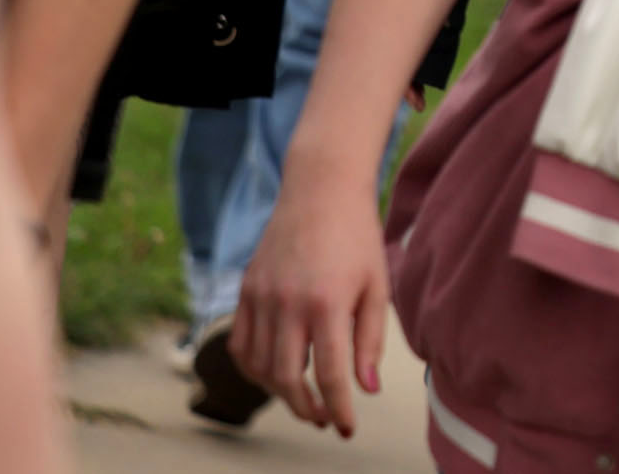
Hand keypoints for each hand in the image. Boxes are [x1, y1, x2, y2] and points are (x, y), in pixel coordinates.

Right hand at [233, 163, 391, 435]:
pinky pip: (241, 345)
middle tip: (323, 418)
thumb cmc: (358, 236)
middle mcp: (288, 303)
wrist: (321, 189)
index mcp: (327, 302)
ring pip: (259, 367)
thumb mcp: (377, 285)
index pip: (329, 374)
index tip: (345, 428)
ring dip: (279, 393)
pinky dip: (254, 368)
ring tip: (303, 399)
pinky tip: (275, 373)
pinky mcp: (246, 290)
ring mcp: (261, 297)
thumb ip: (371, 340)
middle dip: (306, 408)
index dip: (337, 408)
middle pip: (286, 379)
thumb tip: (365, 389)